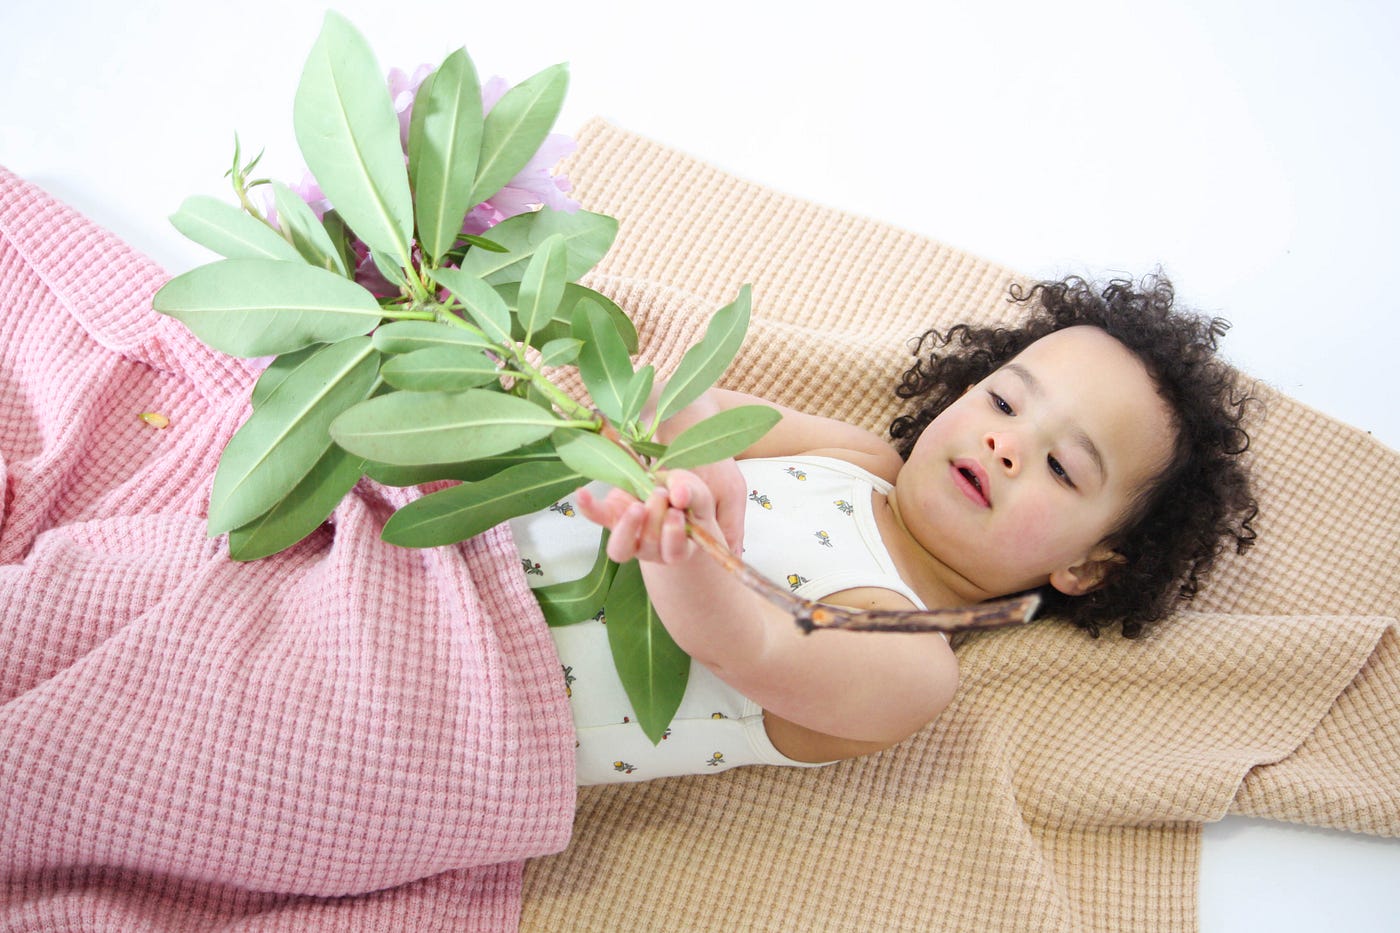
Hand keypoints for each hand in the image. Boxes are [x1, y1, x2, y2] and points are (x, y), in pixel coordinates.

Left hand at [576, 469, 722, 564]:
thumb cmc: (686, 498)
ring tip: (639, 503)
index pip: (674, 553)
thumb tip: (679, 496)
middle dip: (655, 519)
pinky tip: (583, 493)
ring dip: (630, 523)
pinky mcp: (610, 517)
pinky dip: (588, 507)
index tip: (676, 512)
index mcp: (676, 548)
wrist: (665, 489)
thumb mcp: (696, 492)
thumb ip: (692, 493)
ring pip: (621, 547)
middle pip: (647, 548)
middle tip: (661, 494)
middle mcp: (649, 550)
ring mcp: (627, 536)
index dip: (673, 536)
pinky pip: (596, 517)